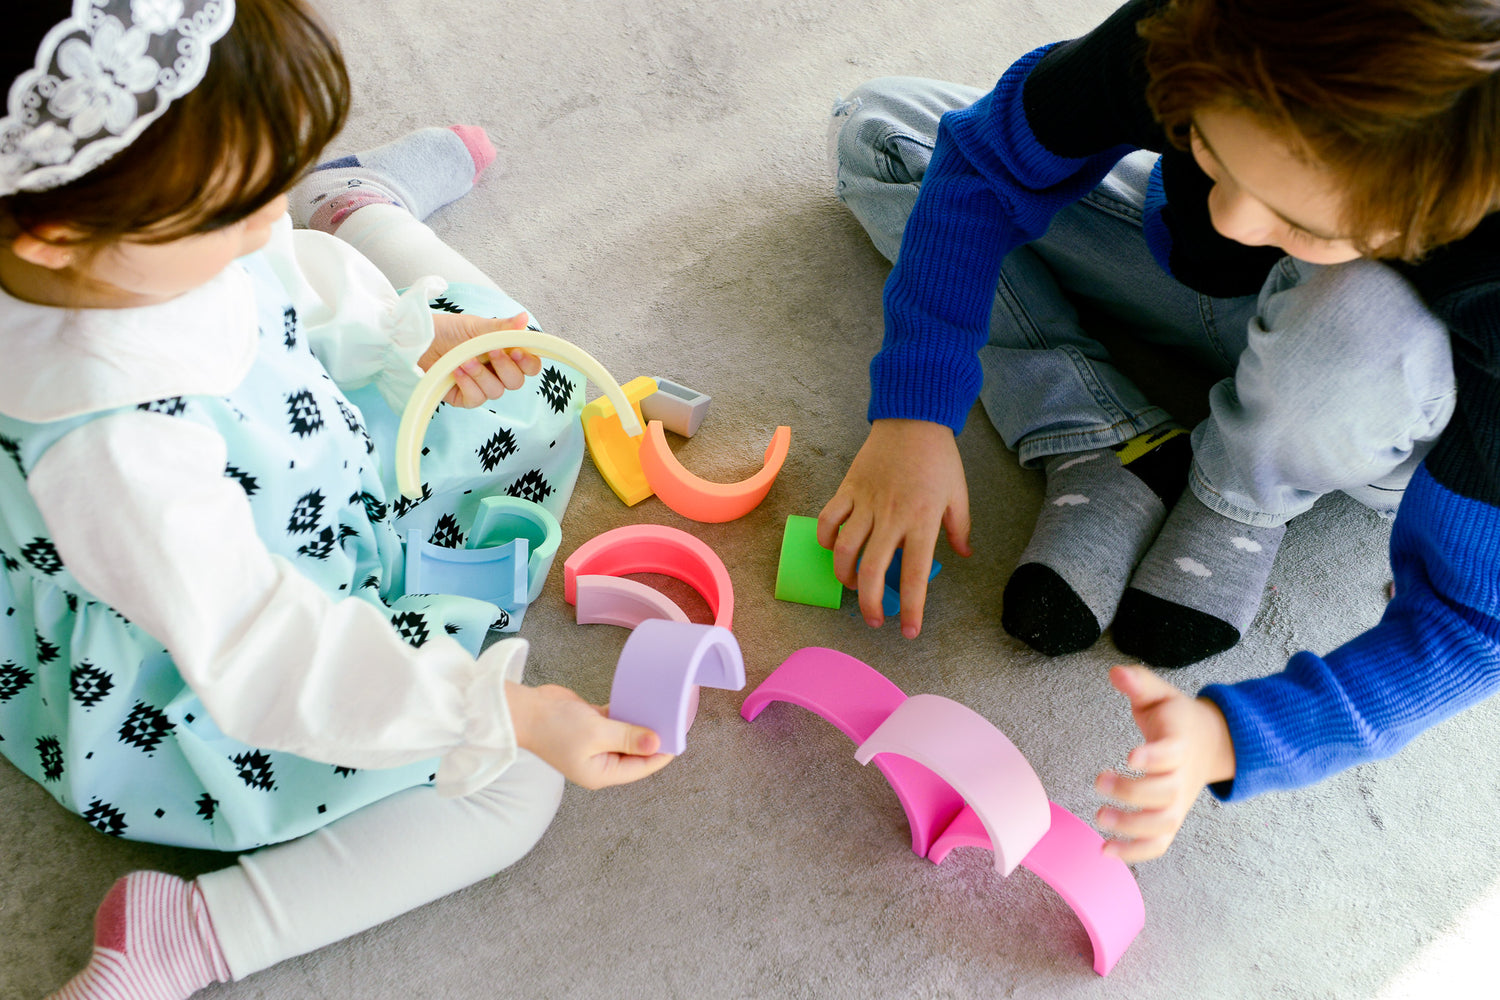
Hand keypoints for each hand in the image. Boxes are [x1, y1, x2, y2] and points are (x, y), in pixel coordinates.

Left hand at [419, 310, 542, 407]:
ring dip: (482, 375)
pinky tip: (456, 371)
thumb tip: (524, 319)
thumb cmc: (444, 330)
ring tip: (465, 359)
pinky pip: (477, 399)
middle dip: (505, 367)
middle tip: (491, 352)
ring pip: (497, 391)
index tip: (517, 351)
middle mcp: (496, 372)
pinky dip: (468, 384)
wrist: (415, 340)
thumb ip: (501, 327)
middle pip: (517, 382)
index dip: (528, 362)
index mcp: (504, 352)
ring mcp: (481, 386)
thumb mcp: (475, 326)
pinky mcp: (464, 398)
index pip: (529, 365)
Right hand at [506, 682, 673, 788]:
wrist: (524, 710)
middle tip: (674, 719)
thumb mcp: (597, 734)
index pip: (641, 767)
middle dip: (653, 738)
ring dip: (641, 724)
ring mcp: (595, 744)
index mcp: (601, 773)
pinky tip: (641, 701)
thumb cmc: (555, 727)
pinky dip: (627, 713)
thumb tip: (657, 744)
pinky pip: (616, 722)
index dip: (661, 753)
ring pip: (627, 736)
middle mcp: (600, 762)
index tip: (679, 736)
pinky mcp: (591, 726)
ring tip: (662, 710)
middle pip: (636, 753)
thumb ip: (628, 738)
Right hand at [816, 418, 971, 637]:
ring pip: (844, 550)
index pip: (914, 574)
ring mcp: (866, 503)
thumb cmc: (939, 458)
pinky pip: (828, 521)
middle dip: (870, 604)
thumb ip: (960, 528)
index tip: (909, 631)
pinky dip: (826, 540)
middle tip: (875, 619)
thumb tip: (962, 554)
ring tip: (852, 587)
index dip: (911, 608)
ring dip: (844, 577)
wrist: (913, 418)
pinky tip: (833, 550)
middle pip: (871, 570)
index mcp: (922, 520)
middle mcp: (892, 516)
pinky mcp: (848, 489)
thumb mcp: (959, 494)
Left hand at [1094, 665, 1236, 862]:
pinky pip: (1159, 843)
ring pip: (1163, 824)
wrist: (1211, 743)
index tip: (1131, 757)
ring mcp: (1178, 802)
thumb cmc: (1177, 719)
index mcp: (1180, 743)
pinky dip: (1136, 852)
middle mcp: (1182, 777)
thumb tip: (1115, 673)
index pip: (1172, 753)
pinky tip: (1106, 851)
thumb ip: (1139, 683)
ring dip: (1132, 827)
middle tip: (1099, 782)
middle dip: (1132, 793)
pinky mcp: (1170, 818)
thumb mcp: (1161, 694)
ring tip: (1101, 817)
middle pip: (1166, 793)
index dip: (1154, 757)